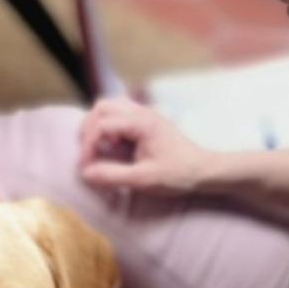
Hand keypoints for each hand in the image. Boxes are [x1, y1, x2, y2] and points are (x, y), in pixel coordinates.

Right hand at [78, 97, 214, 195]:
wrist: (203, 171)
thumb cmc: (177, 175)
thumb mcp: (142, 180)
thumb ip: (112, 176)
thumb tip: (86, 173)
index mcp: (141, 123)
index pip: (101, 125)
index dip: (88, 147)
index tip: (85, 168)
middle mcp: (141, 112)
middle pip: (102, 108)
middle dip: (89, 130)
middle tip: (89, 154)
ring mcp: (144, 113)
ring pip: (109, 107)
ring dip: (98, 125)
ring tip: (100, 148)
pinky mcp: (146, 120)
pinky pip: (119, 113)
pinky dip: (108, 125)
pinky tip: (114, 144)